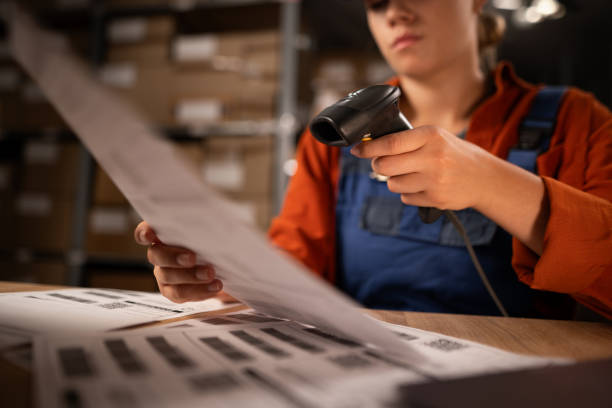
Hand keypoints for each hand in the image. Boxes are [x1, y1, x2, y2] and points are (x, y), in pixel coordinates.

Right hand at [134, 221, 222, 302]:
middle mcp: (160, 254)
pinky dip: (198, 291)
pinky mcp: (172, 291)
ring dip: (191, 276)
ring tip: (211, 274)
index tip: (151, 234)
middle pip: (155, 255)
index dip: (144, 233)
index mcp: (165, 235)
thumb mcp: (213, 230)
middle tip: (192, 258)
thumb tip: (212, 215)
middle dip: (173, 257)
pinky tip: (213, 286)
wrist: (226, 266)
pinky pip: (179, 294)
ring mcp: (164, 274)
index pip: (144, 232)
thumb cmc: (217, 242)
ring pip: (168, 276)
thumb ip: (204, 225)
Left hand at [350, 125, 489, 210]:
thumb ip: (407, 140)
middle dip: (378, 165)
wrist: (483, 178)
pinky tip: (424, 186)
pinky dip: (409, 193)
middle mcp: (433, 157)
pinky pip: (405, 197)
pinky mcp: (435, 199)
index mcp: (431, 136)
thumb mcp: (435, 138)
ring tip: (413, 174)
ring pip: (392, 183)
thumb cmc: (453, 154)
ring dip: (395, 180)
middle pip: (385, 165)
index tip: (356, 150)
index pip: (390, 142)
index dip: (368, 148)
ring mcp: (434, 180)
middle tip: (383, 163)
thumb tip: (371, 146)